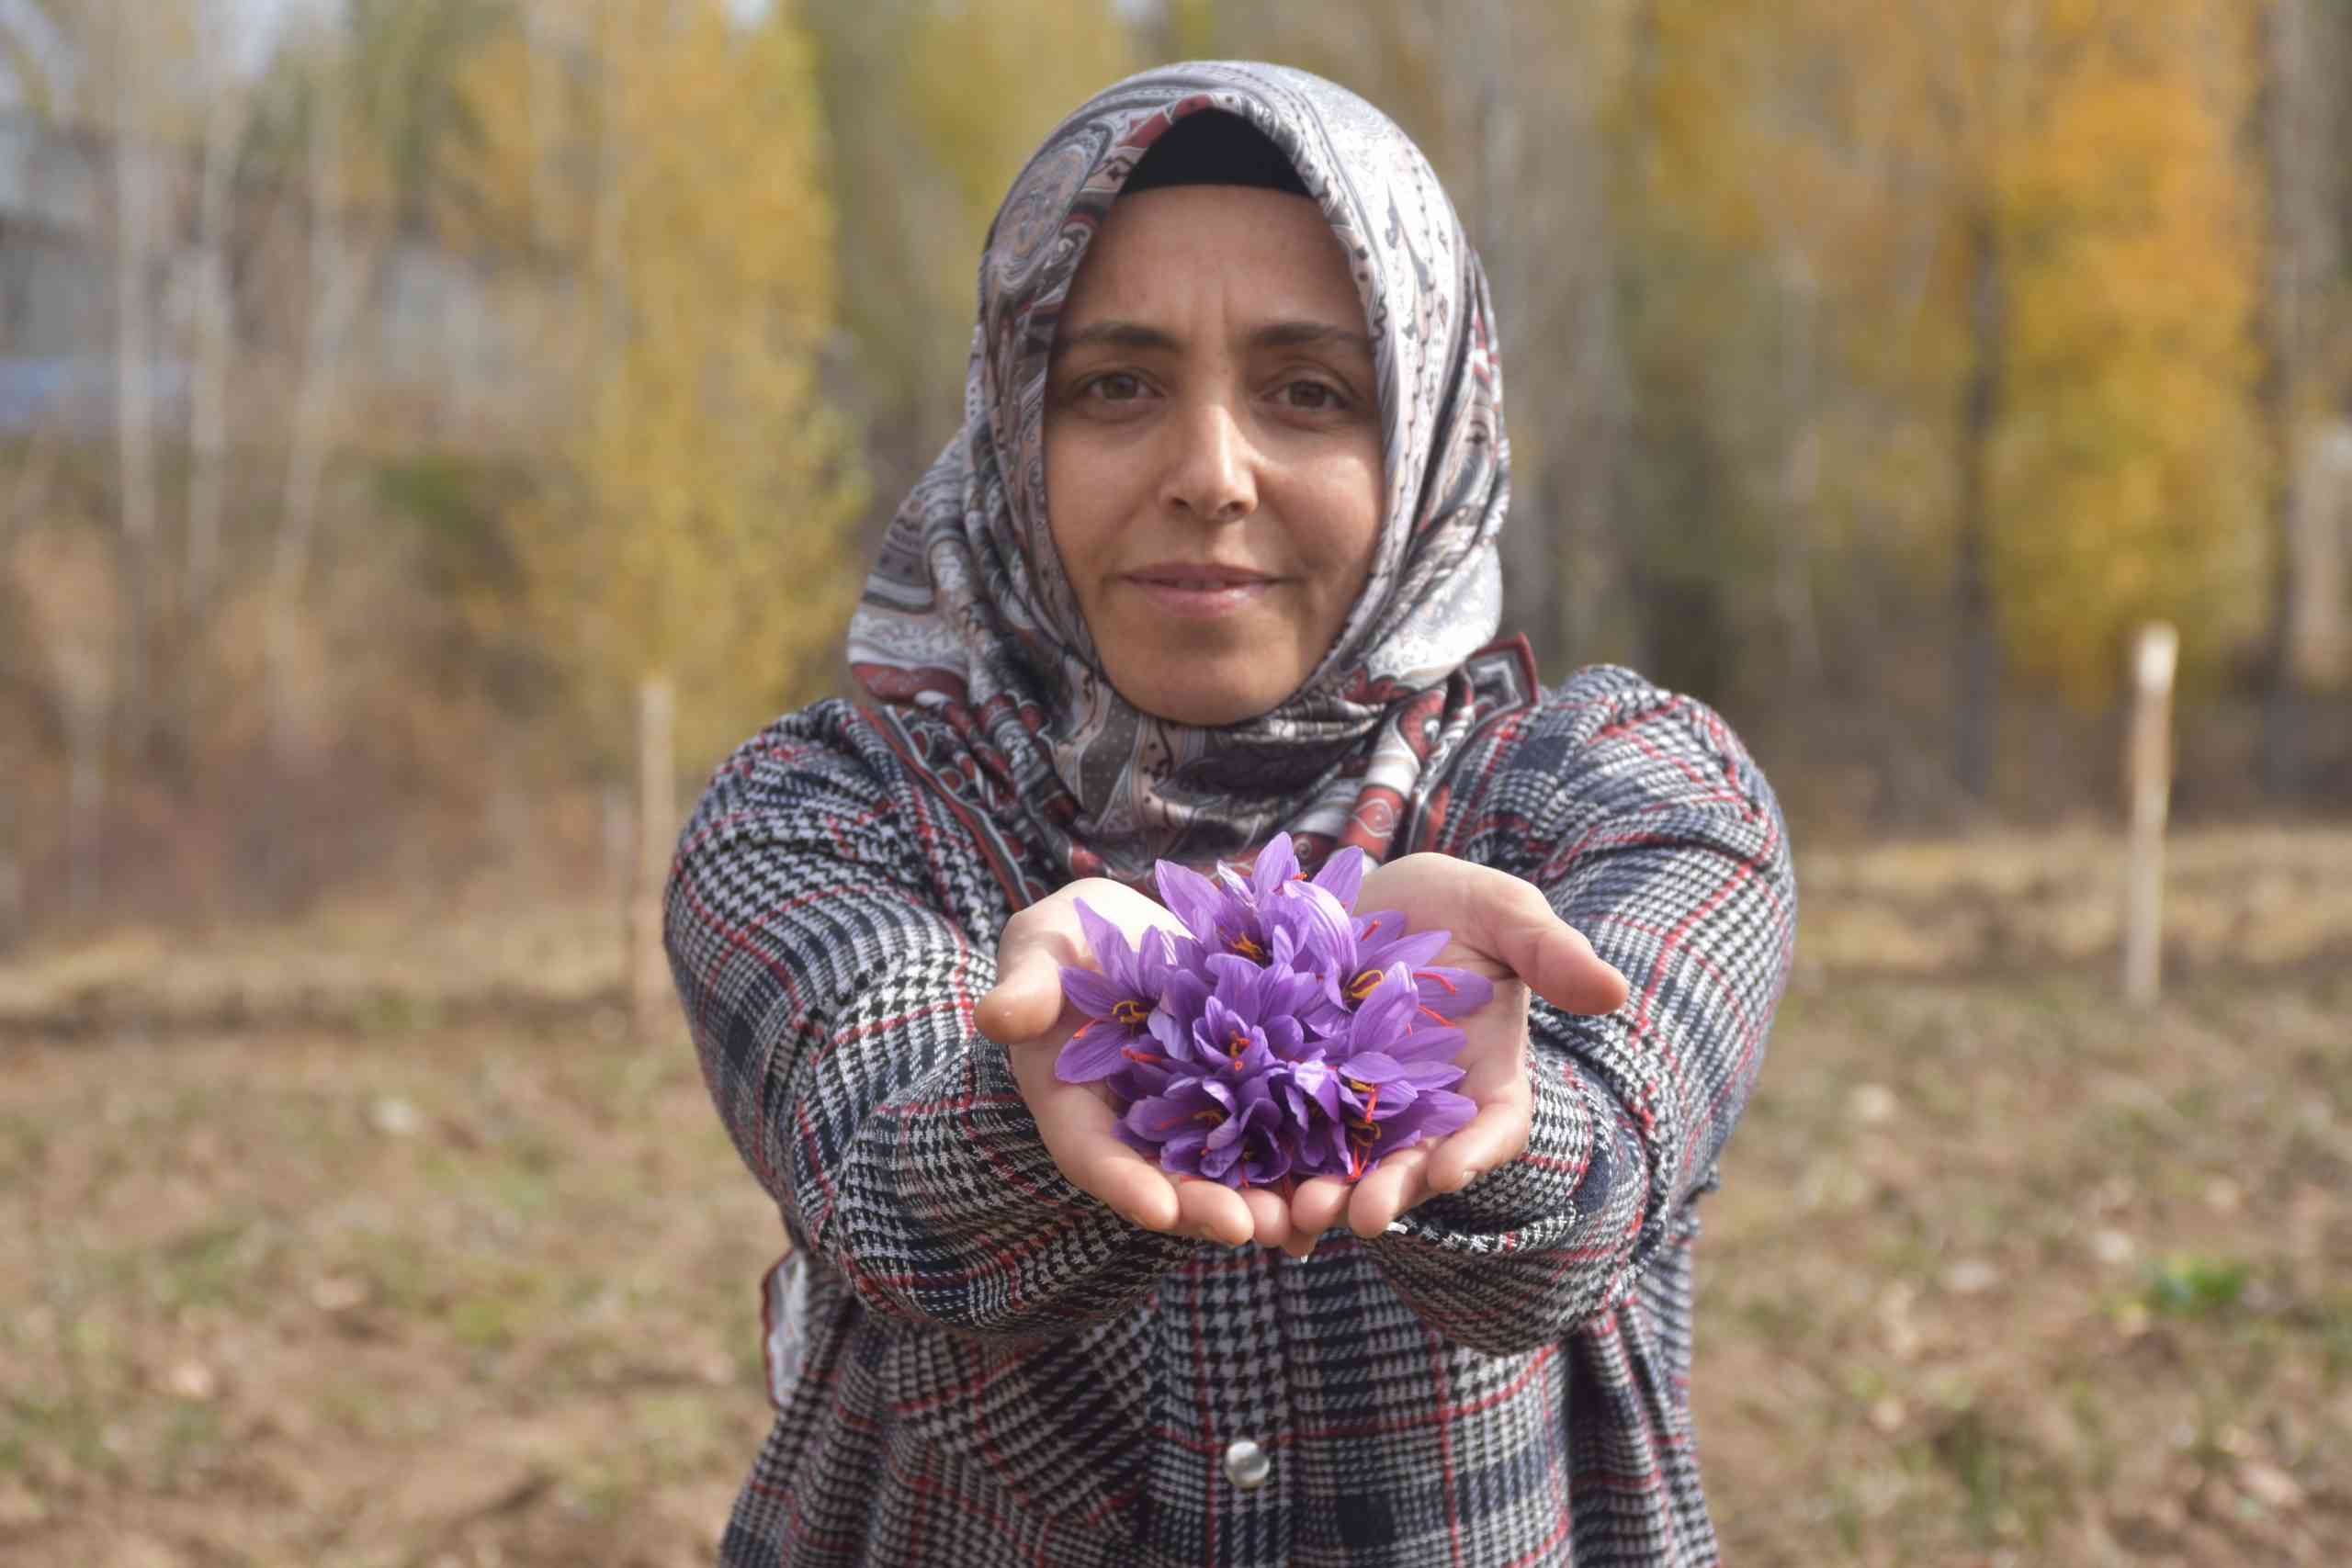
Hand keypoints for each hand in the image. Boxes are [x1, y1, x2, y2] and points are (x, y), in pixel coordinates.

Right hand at [976, 879, 1293, 1248]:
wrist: (1134, 925)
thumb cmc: (1070, 937)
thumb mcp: (1042, 945)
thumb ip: (1027, 984)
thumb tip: (998, 1018)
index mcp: (1074, 1102)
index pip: (1092, 1155)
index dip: (1124, 1184)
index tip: (1157, 1210)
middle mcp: (1134, 1124)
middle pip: (1167, 1180)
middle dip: (1207, 1208)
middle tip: (1251, 1229)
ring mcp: (1191, 1114)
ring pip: (1227, 1171)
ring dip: (1266, 1199)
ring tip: (1307, 1218)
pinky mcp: (1243, 1092)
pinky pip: (1276, 1132)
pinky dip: (1305, 1159)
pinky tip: (1345, 1178)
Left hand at [1280, 854, 1626, 1256]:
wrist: (1365, 895)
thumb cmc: (1452, 906)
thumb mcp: (1503, 913)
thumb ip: (1549, 951)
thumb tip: (1613, 990)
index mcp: (1484, 1082)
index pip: (1492, 1129)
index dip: (1474, 1153)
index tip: (1450, 1171)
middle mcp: (1421, 1112)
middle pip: (1410, 1166)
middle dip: (1385, 1193)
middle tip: (1357, 1215)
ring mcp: (1355, 1110)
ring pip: (1341, 1168)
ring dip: (1318, 1197)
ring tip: (1292, 1216)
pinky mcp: (1293, 1096)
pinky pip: (1278, 1141)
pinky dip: (1261, 1169)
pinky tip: (1231, 1187)